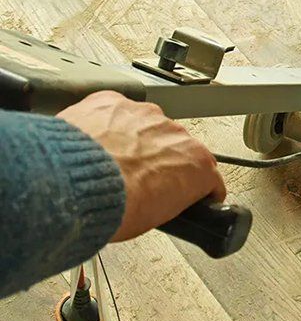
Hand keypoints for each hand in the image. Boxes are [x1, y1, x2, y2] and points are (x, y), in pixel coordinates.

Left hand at [58, 91, 225, 241]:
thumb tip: (162, 200)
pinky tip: (96, 143)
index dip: (195, 186)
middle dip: (161, 160)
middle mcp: (176, 132)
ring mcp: (145, 114)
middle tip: (138, 181)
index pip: (207, 174)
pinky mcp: (113, 102)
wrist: (72, 185)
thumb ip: (171, 199)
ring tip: (111, 164)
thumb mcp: (158, 218)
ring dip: (133, 141)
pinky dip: (107, 124)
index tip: (183, 191)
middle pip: (175, 146)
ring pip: (144, 126)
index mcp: (196, 162)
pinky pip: (115, 112)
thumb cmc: (114, 205)